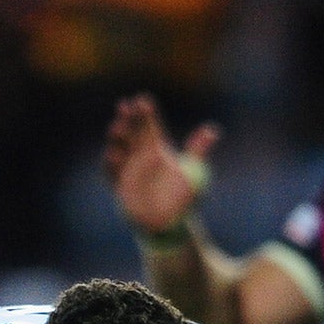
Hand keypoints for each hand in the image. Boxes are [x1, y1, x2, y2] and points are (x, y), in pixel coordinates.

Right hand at [103, 93, 217, 239]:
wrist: (169, 223)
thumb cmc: (182, 197)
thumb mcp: (194, 172)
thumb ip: (198, 150)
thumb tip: (213, 131)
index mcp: (157, 148)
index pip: (149, 126)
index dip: (144, 113)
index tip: (142, 100)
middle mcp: (140, 156)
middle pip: (131, 133)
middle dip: (126, 119)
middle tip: (124, 107)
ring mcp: (128, 170)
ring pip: (119, 148)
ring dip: (116, 138)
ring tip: (117, 127)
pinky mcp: (120, 186)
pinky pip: (112, 173)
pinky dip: (111, 163)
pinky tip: (113, 154)